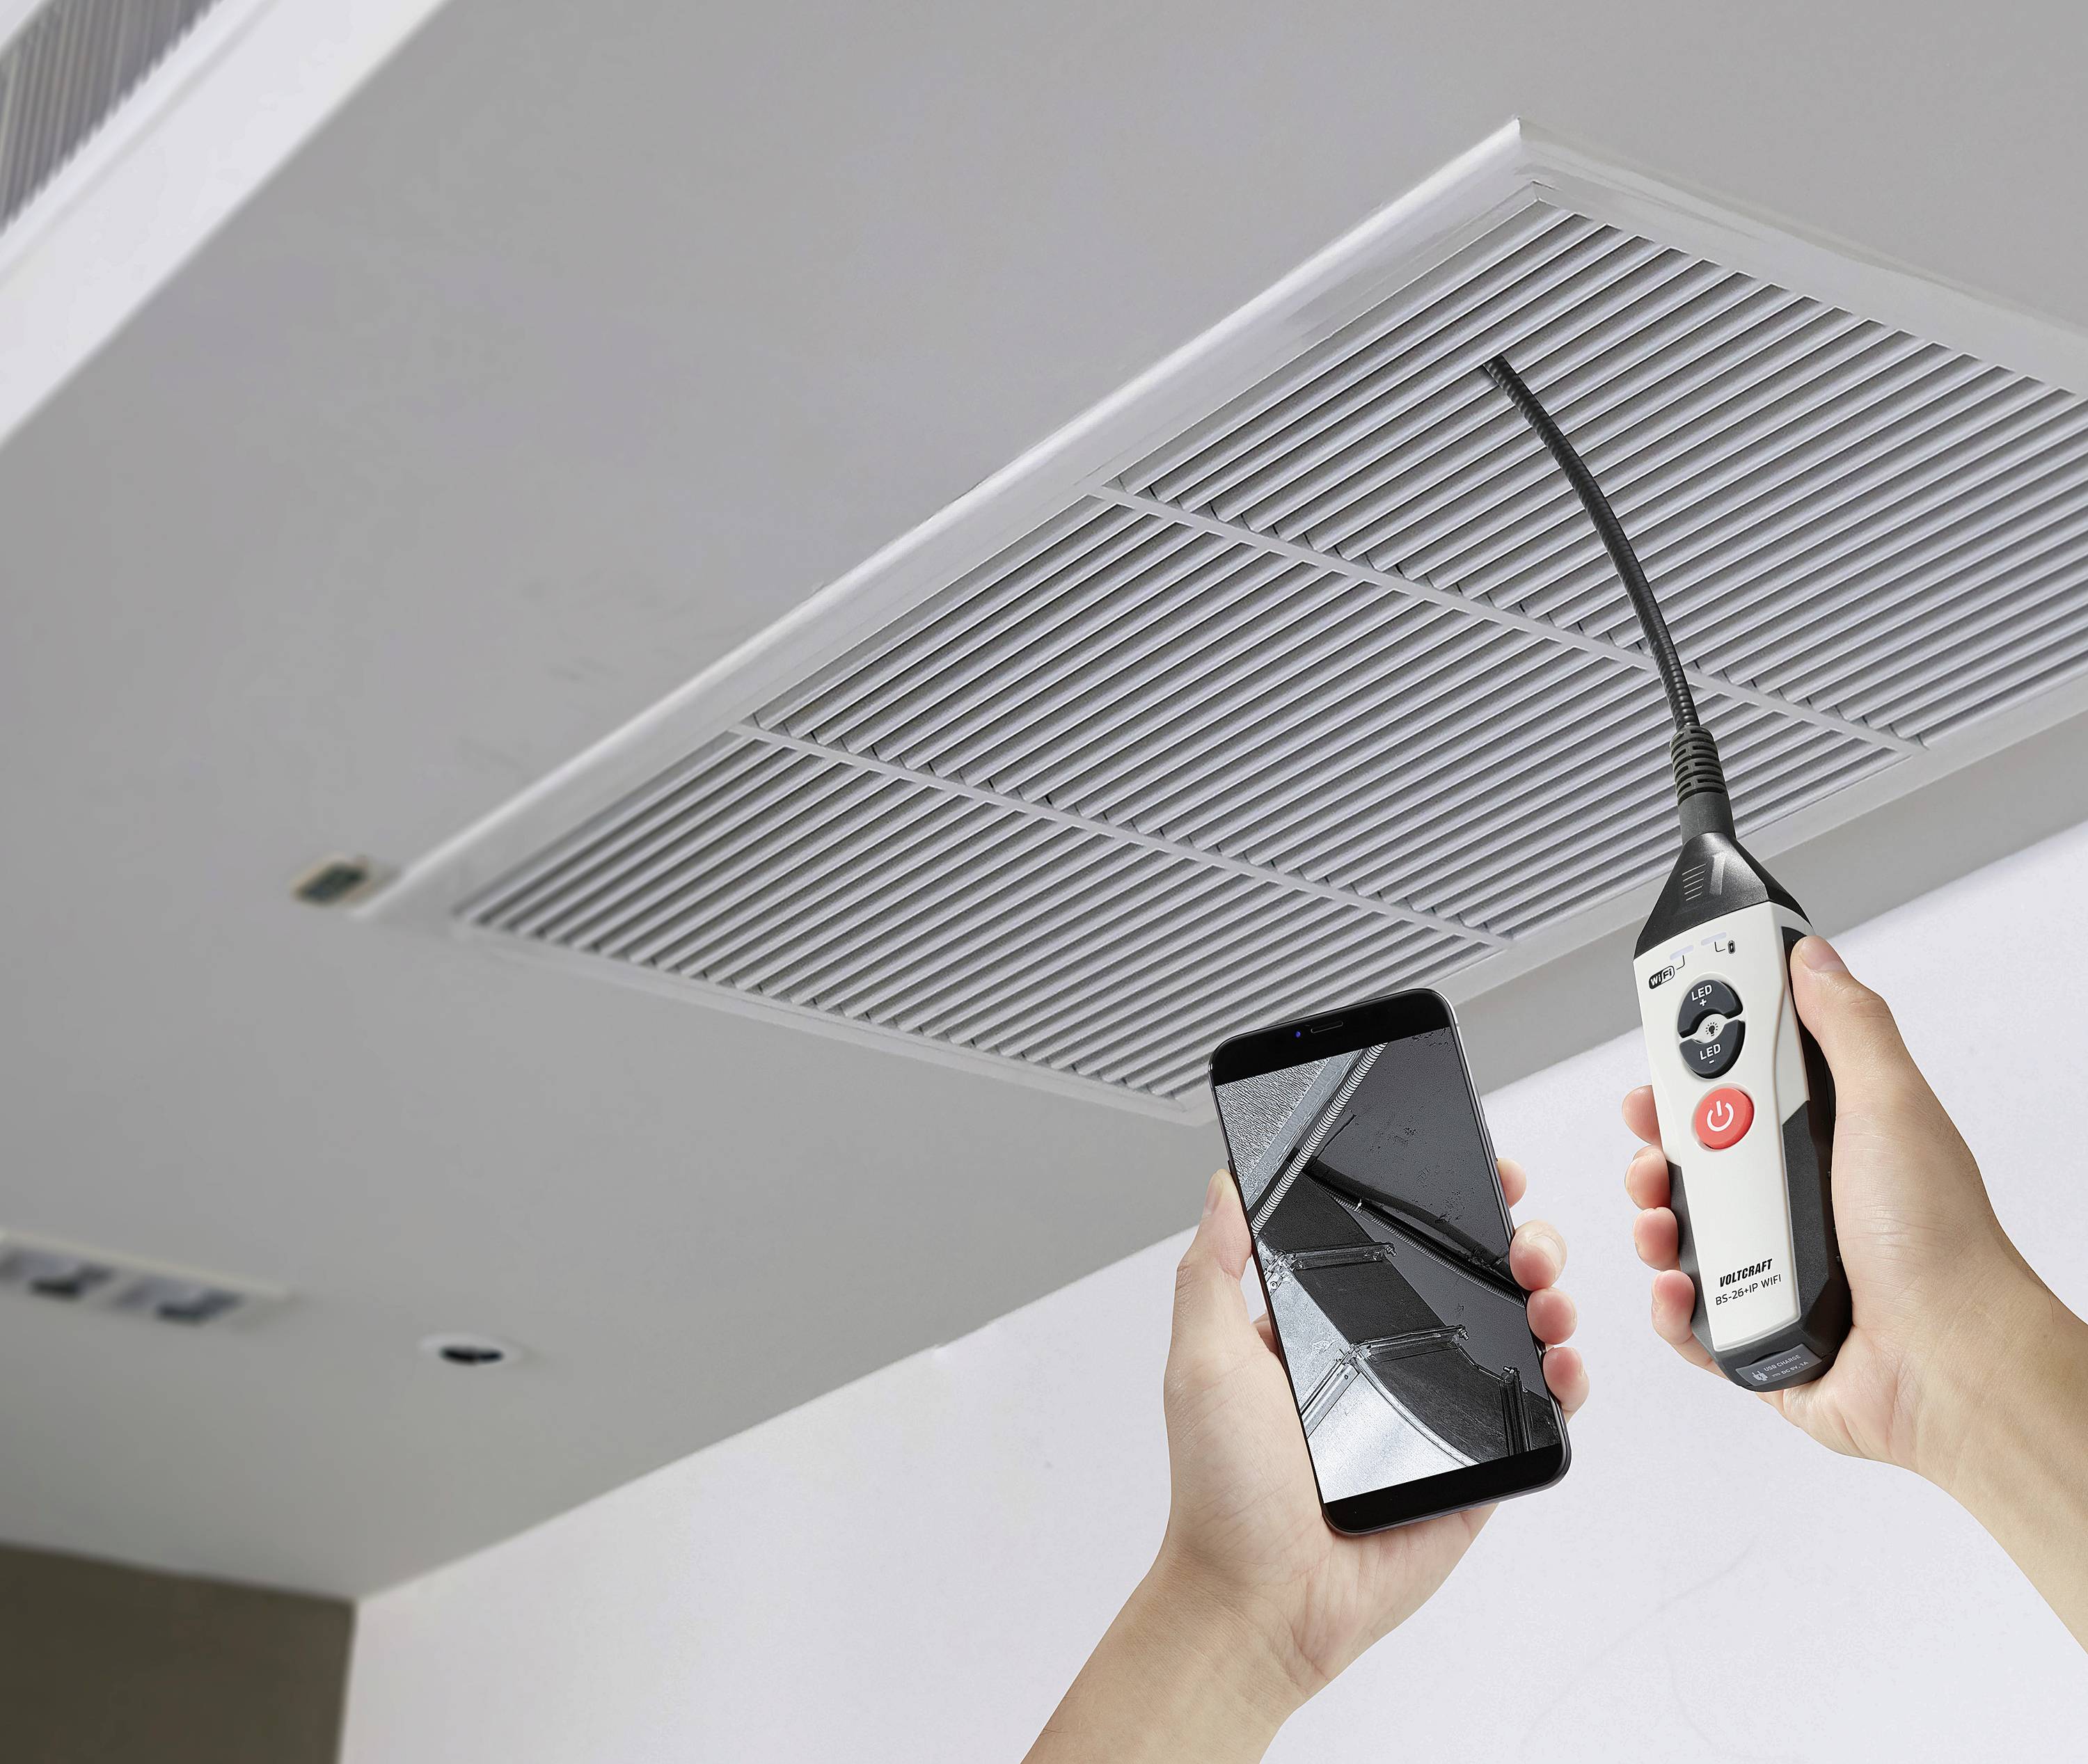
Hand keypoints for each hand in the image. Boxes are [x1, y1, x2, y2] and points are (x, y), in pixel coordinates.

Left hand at [1028, 1163, 1584, 1761]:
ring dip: (1546, 1297)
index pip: (1394, 1243)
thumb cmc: (1222, 1492)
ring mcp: (1435, 1415)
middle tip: (1519, 1235)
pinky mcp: (1474, 1469)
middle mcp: (1385, 1362)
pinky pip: (1535, 1416)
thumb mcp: (1202, 1359)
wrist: (1261, 1602)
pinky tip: (1560, 1357)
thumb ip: (1213, 1270)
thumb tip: (1223, 1184)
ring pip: (1514, 1336)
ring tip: (1544, 1290)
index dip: (1441, 1201)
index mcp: (1325, 1330)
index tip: (1477, 1169)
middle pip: (1470, 1278)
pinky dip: (1564, 1381)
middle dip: (1512, 1240)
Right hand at [1623, 933, 2053, 1480]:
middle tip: (1658, 1141)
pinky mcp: (1754, 1331)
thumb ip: (1848, 1024)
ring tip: (1667, 1221)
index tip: (1665, 1050)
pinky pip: (1686, 1314)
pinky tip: (1687, 1285)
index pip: (1738, 1080)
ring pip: (1677, 1229)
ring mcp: (1772, 1266)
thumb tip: (1813, 959)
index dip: (1693, 1062)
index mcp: (1826, 1139)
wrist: (1947, 1362)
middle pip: (1692, 1152)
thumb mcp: (1892, 1105)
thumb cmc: (1938, 1245)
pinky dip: (1672, 1303)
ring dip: (1654, 1221)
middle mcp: (1797, 1198)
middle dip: (1658, 1142)